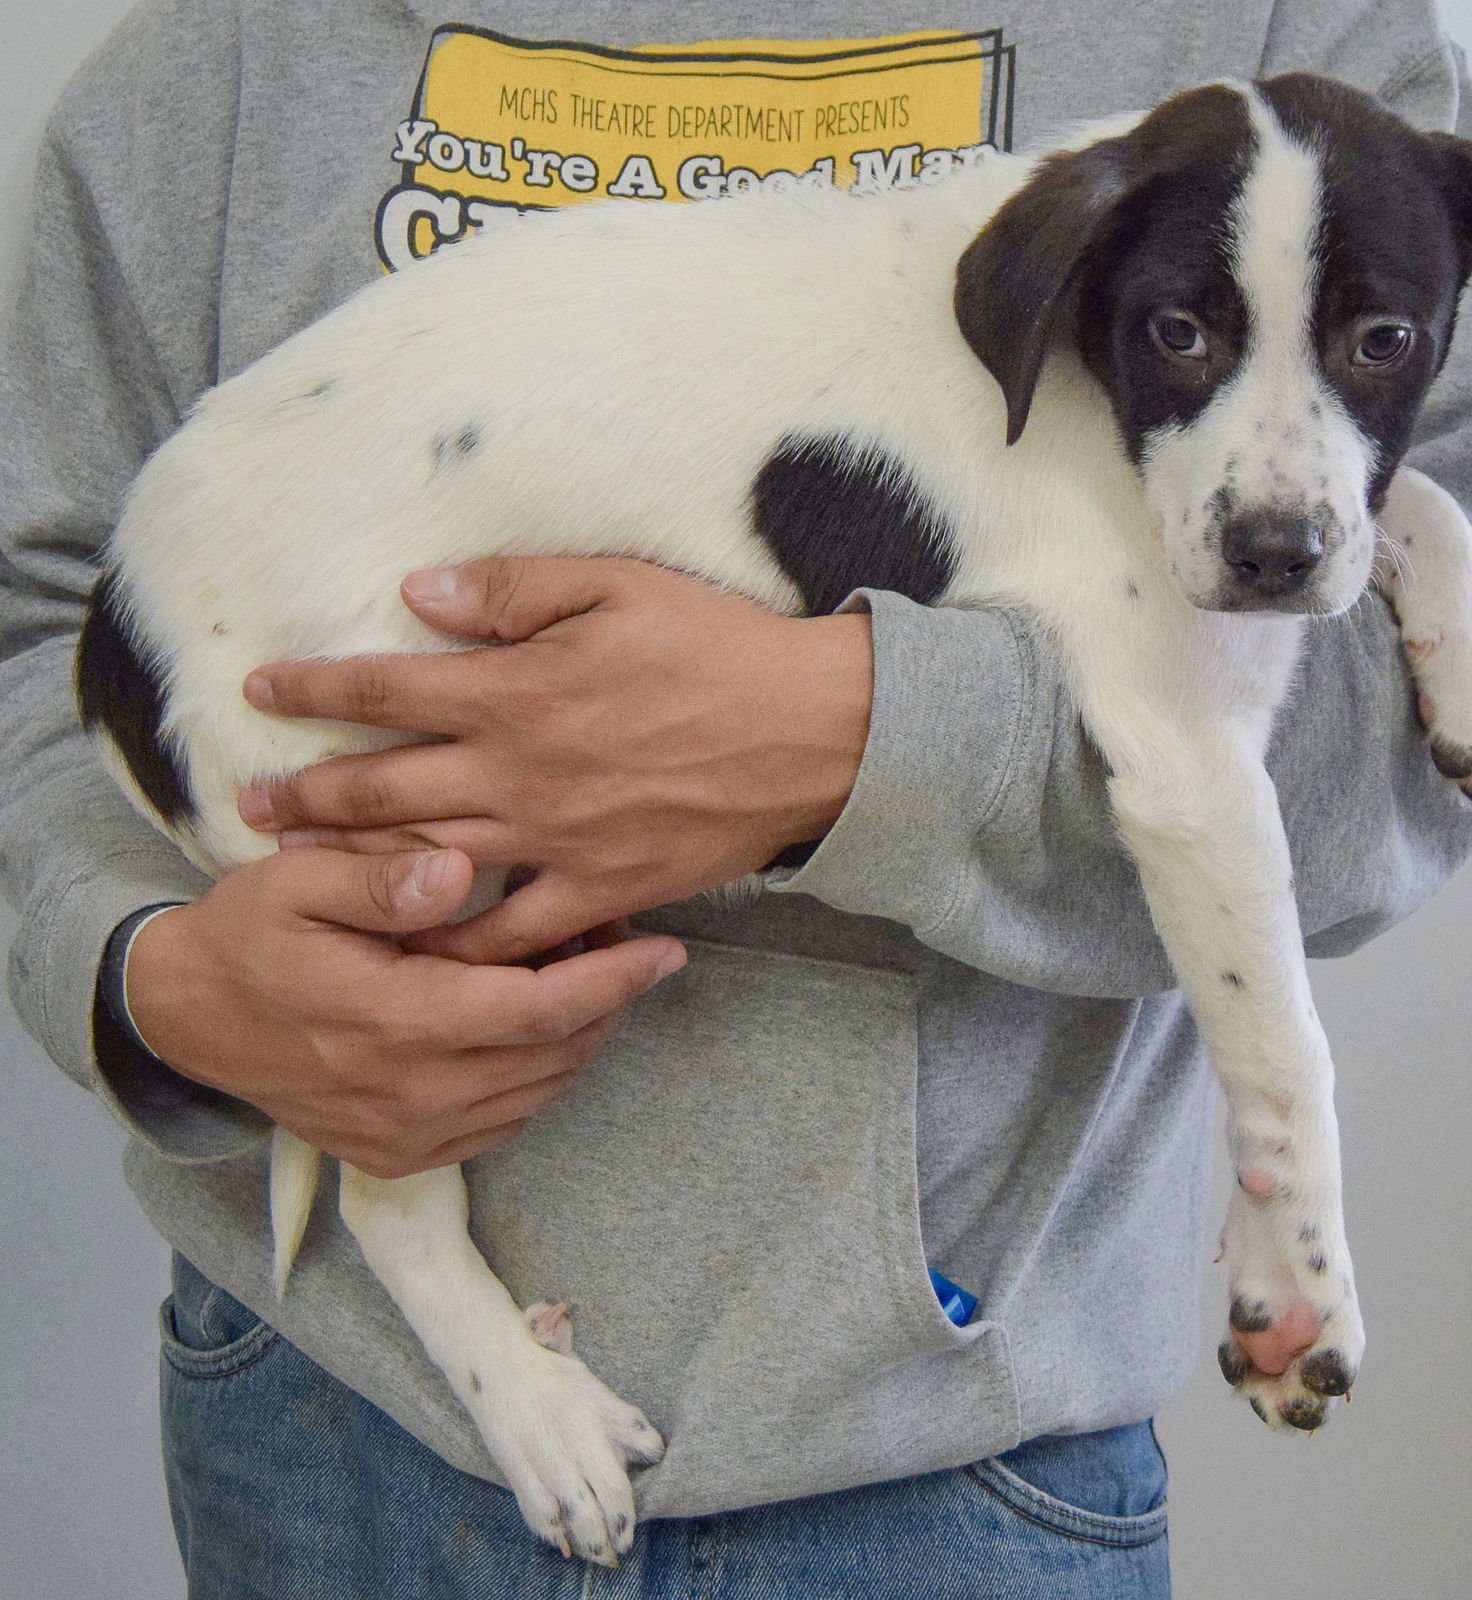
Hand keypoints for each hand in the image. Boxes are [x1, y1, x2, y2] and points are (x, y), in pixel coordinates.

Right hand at [124, 844, 686, 1176]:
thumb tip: (459, 871)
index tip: (668, 949)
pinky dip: (539, 1074)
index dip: (615, 980)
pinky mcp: (398, 1157)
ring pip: (539, 1091)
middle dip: (608, 998)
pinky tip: (535, 1021)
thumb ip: (381, 879)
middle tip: (619, 936)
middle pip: (556, 1055)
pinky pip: (504, 1121)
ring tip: (584, 970)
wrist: (185, 1017)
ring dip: (578, 1035)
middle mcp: (410, 1095)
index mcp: (394, 1022)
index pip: (540, 1010)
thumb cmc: (249, 936)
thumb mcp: (298, 883)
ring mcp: (405, 1136)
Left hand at [237, 557, 871, 963]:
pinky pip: (514, 935)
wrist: (811, 732)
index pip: (384, 689)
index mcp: (514, 692)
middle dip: (307, 794)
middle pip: (384, 790)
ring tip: (298, 872)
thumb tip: (420, 593)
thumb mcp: (617, 586)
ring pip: (427, 864)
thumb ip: (511, 590)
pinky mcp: (601, 889)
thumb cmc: (718, 648)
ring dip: (353, 868)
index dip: (314, 688)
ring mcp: (555, 843)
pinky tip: (418, 951)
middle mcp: (516, 774)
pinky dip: (461, 946)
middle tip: (251, 804)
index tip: (260, 690)